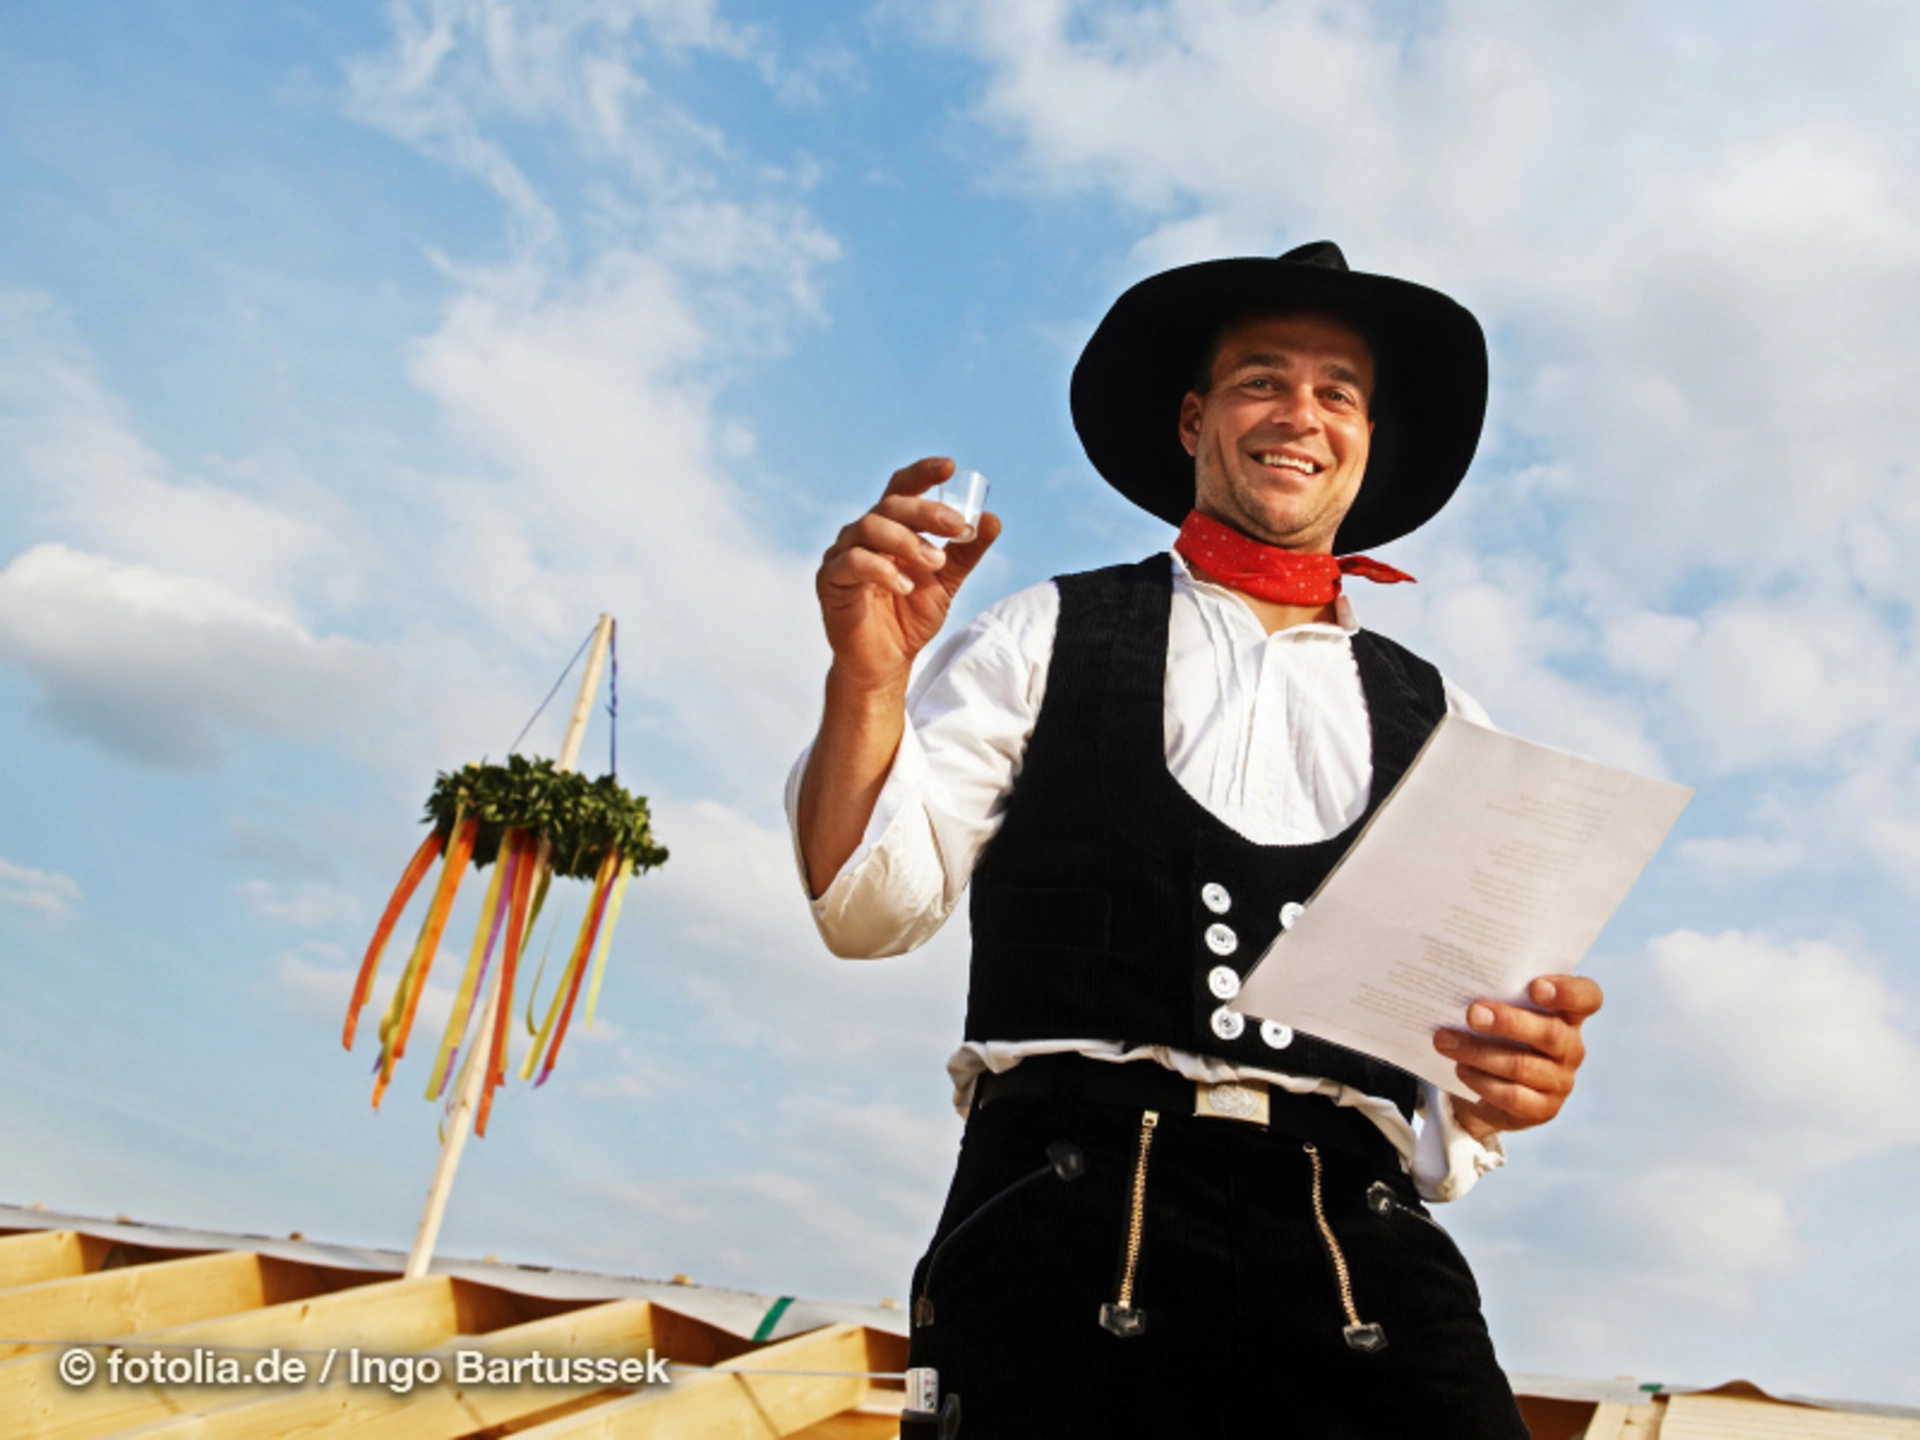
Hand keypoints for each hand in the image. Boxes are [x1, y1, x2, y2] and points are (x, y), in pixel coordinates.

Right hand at [816, 456, 1001, 692]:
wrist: (887, 661)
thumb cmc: (910, 616)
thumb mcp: (947, 581)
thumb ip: (965, 552)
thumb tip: (992, 520)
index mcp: (891, 527)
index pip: (902, 488)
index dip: (923, 473)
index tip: (951, 467)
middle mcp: (864, 533)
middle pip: (890, 504)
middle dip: (926, 511)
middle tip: (956, 527)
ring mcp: (843, 553)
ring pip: (870, 526)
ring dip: (907, 541)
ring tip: (933, 564)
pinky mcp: (830, 579)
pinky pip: (852, 562)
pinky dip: (882, 569)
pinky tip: (904, 585)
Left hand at [1433, 975, 1602, 1142]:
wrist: (1486, 1087)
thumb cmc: (1495, 1035)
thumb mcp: (1500, 1010)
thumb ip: (1496, 995)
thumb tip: (1461, 982)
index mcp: (1567, 1015)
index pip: (1587, 998)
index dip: (1567, 991)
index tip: (1535, 986)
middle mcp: (1570, 1047)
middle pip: (1549, 1033)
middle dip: (1508, 1022)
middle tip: (1472, 1013)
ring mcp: (1560, 1081)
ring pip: (1522, 1066)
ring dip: (1479, 1052)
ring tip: (1445, 1041)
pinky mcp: (1543, 1109)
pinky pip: (1512, 1096)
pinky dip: (1481, 1081)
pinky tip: (1461, 1069)